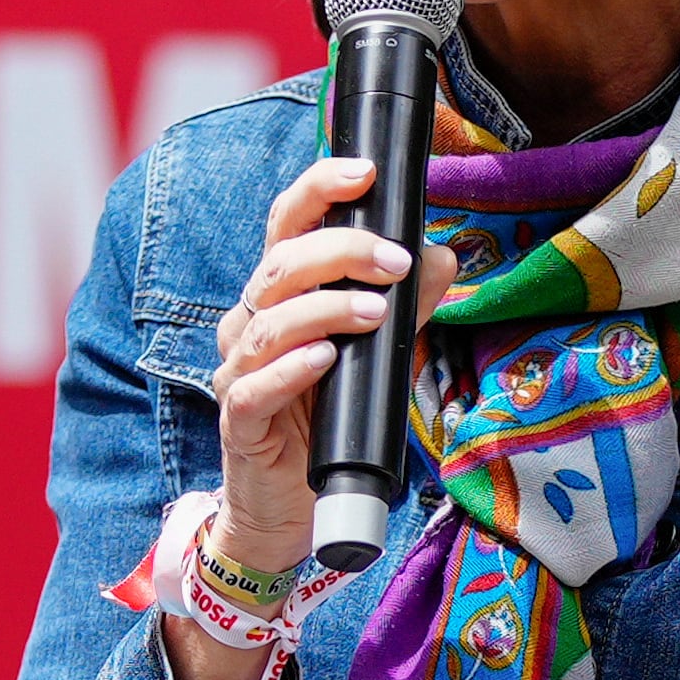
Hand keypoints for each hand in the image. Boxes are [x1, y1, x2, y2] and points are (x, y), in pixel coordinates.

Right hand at [205, 156, 442, 578]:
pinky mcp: (239, 422)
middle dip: (340, 253)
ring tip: (374, 312)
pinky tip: (324, 360)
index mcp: (279, 296)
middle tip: (394, 261)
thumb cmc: (328, 420)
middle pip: (279, 266)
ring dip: (324, 309)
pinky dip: (289, 369)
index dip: (319, 191)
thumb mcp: (374, 356)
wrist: (288, 507)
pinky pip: (254, 387)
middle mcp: (250, 324)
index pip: (287, 226)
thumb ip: (404, 306)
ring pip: (267, 322)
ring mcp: (237, 372)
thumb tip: (442, 254)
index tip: (364, 172)